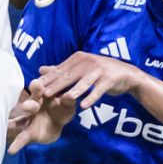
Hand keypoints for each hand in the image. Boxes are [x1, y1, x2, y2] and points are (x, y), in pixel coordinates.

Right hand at [7, 93, 74, 153]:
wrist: (58, 123)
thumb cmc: (61, 108)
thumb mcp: (68, 105)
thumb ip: (68, 100)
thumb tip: (71, 95)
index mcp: (41, 96)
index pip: (37, 89)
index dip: (36, 87)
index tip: (36, 84)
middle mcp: (32, 107)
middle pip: (29, 105)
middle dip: (28, 105)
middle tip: (26, 106)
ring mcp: (28, 120)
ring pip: (20, 121)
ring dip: (13, 123)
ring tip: (7, 125)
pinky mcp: (28, 133)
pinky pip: (21, 139)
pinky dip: (16, 145)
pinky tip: (11, 150)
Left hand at [31, 51, 145, 109]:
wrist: (126, 74)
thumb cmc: (99, 72)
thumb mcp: (80, 68)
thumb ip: (61, 70)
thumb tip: (40, 69)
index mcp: (79, 58)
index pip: (61, 69)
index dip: (48, 78)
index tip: (36, 86)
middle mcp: (88, 62)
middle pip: (70, 75)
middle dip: (57, 84)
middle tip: (45, 93)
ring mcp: (100, 70)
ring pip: (84, 82)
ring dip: (74, 91)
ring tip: (65, 98)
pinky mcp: (109, 79)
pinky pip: (99, 90)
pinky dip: (92, 98)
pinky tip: (84, 106)